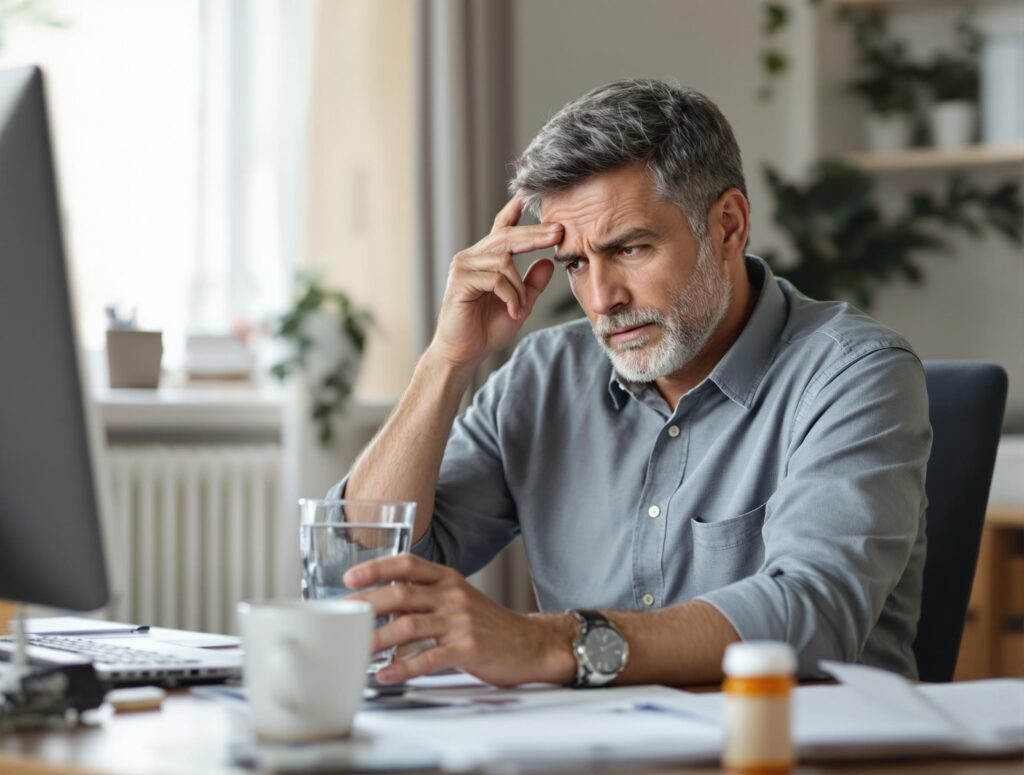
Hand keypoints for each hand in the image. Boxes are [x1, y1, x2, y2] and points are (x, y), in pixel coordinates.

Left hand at [343, 555, 574, 687]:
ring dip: (376, 639)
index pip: (407, 564)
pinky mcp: (468, 650)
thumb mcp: (458, 600)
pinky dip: (402, 668)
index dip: (376, 568)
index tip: (350, 578)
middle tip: (342, 616)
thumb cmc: (489, 625)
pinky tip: (385, 675)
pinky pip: (427, 659)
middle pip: (401, 594)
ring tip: (354, 650)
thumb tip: (381, 604)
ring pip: (408, 626)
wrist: (531, 644)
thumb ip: (424, 599)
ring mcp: (461, 622)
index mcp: (448, 579)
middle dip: (367, 604)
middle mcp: (453, 596)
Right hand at [430, 195, 559, 368]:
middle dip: (535, 234)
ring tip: (521, 306)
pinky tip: (512, 310)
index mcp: (486, 259)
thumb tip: (548, 263)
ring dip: (519, 286)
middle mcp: (472, 257)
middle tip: (559, 231)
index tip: (528, 192)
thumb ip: (532, 284)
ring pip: (503, 260)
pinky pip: (495, 278)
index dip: (514, 210)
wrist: (463, 353)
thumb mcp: (519, 304)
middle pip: (507, 236)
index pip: (502, 228)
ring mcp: (464, 267)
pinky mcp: (460, 282)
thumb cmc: (486, 329)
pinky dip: (510, 295)